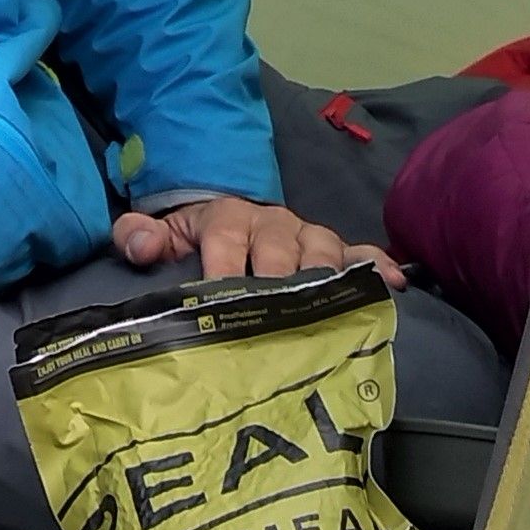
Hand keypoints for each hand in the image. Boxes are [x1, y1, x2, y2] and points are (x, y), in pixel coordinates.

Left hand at [111, 198, 393, 284]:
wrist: (226, 222)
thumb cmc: (193, 239)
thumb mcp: (161, 234)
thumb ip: (137, 236)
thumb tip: (141, 245)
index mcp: (226, 216)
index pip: (225, 237)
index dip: (222, 266)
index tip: (219, 298)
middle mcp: (272, 222)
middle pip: (279, 246)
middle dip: (277, 277)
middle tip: (276, 314)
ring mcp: (307, 236)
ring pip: (322, 250)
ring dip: (324, 276)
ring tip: (326, 308)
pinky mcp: (333, 250)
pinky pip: (359, 254)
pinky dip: (376, 266)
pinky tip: (391, 285)